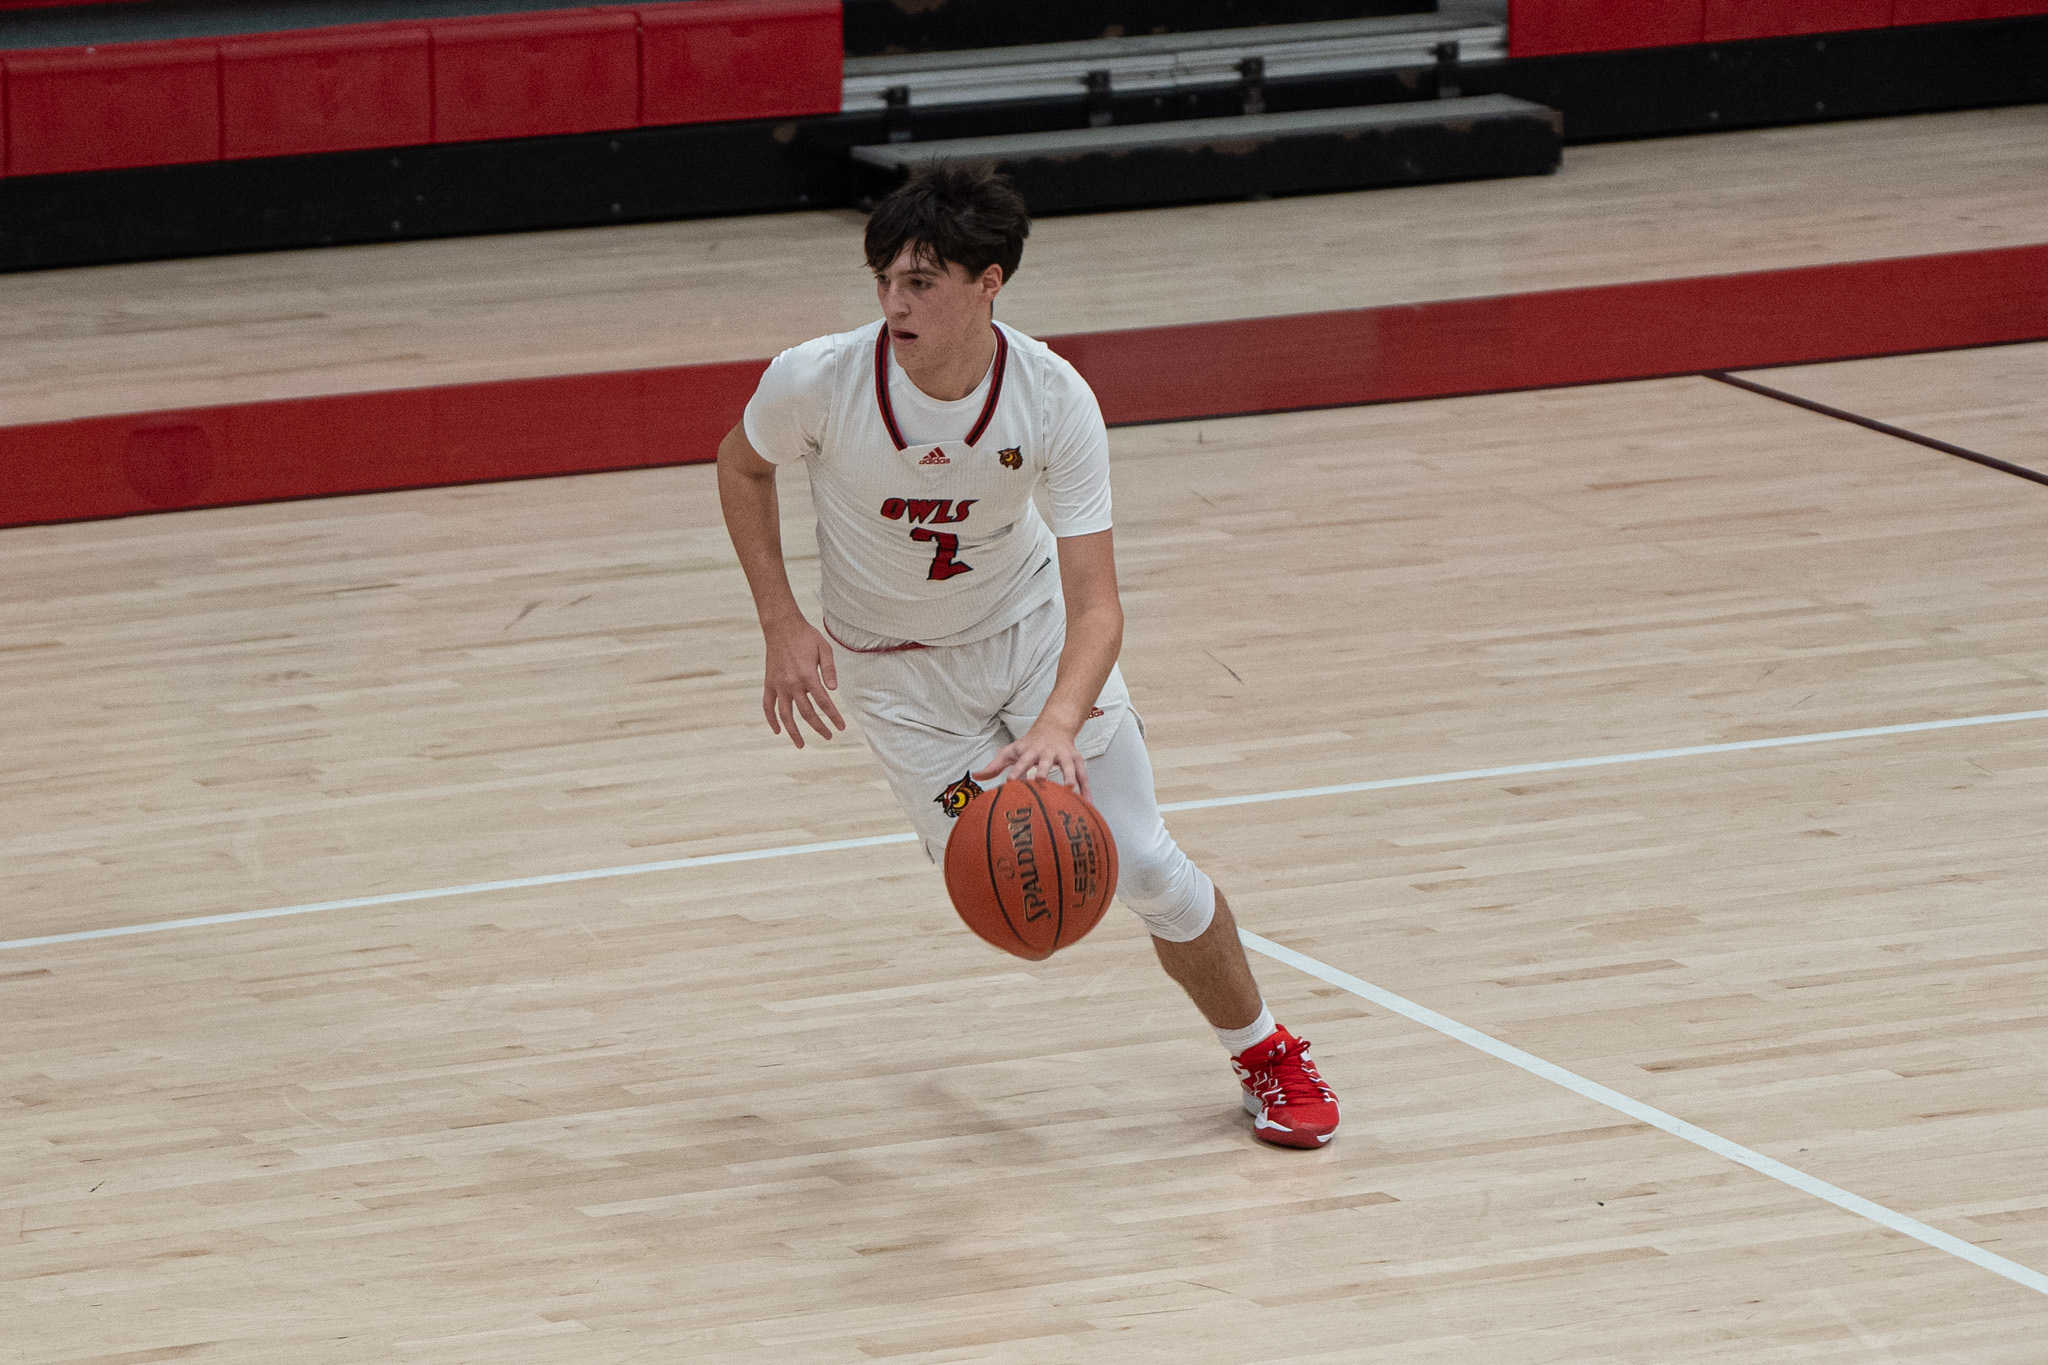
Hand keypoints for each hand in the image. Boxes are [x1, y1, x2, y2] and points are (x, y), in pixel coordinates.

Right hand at [761, 620, 844, 748]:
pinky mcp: (769, 683)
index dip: (834, 716)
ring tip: (800, 745)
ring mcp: (779, 685)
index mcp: (808, 676)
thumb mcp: (824, 648)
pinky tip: (777, 730)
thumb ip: (830, 670)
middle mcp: (792, 684)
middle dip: (819, 727)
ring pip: (785, 715)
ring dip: (793, 732)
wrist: (781, 627)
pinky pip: (768, 705)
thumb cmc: (806, 637)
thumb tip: (834, 690)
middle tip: (829, 736)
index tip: (841, 727)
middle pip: (807, 713)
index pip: (824, 703)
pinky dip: (771, 719)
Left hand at [974, 717, 1089, 803]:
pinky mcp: (1077, 760)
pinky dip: (1086, 789)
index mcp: (1031, 750)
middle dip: (1044, 770)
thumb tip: (976, 776)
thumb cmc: (1030, 743)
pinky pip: (1083, 775)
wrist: (1055, 726)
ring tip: (1070, 790)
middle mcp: (1048, 752)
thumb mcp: (1012, 751)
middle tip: (1041, 781)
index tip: (1010, 782)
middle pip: (1046, 761)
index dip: (1016, 770)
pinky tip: (1088, 803)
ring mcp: (1064, 755)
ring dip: (1069, 776)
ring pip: (1068, 766)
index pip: (1022, 761)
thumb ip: (995, 765)